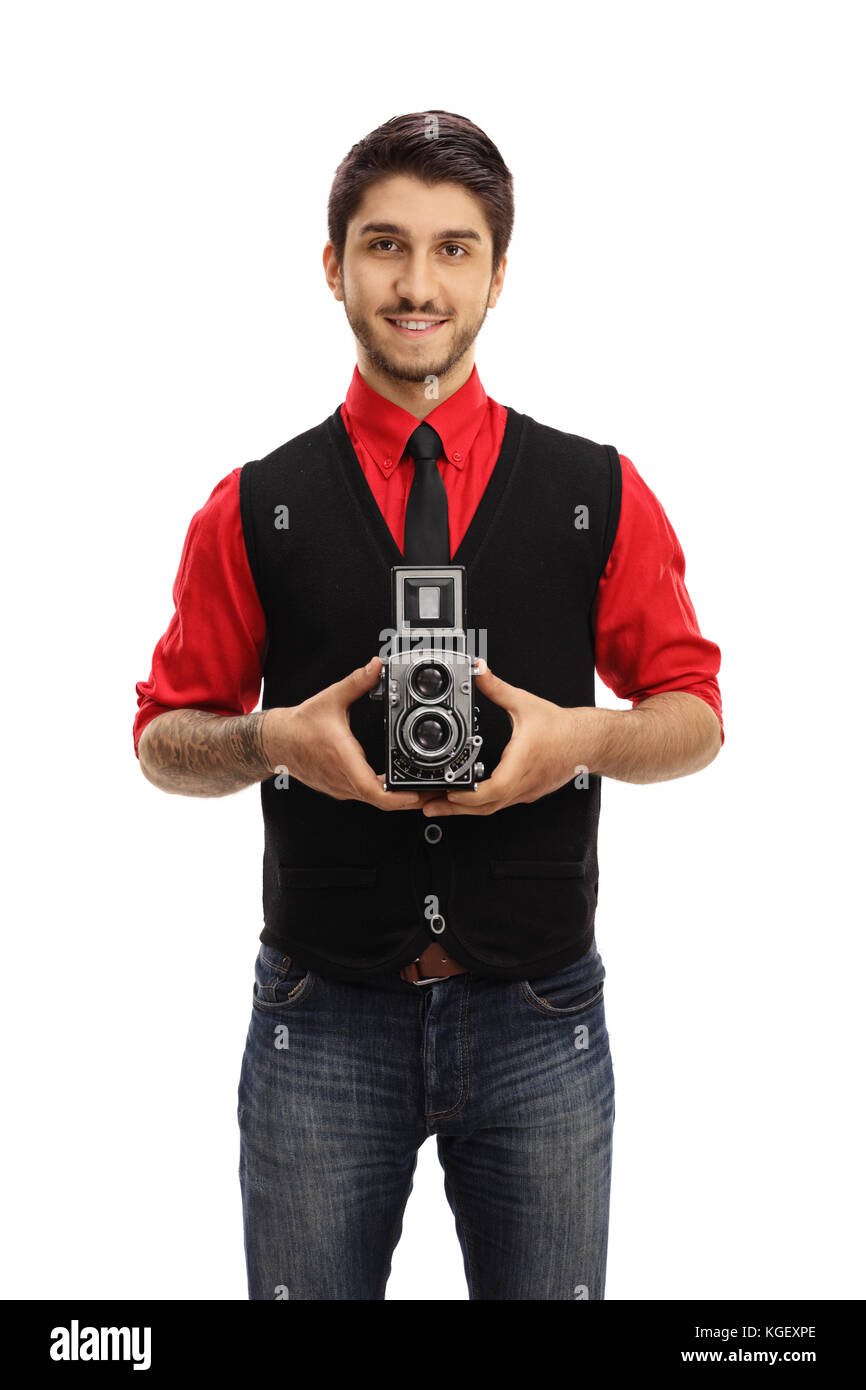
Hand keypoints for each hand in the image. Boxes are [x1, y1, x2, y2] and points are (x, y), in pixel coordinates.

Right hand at [263, 656, 427, 810]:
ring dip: (397, 798)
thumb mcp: (331, 698)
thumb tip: (375, 667)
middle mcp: (342, 777)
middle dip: (408, 798)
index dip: (397, 797)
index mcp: (342, 758)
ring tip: (419, 787)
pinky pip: (365, 795)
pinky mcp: (339, 787)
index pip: (372, 790)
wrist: (276, 741)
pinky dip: (382, 793)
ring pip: (373, 800)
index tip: (416, 793)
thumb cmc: (299, 726)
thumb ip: (357, 682)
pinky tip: (394, 784)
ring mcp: (340, 786)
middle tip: (431, 790)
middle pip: (380, 800)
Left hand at [420, 658, 589, 815]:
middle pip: (486, 807)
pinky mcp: (527, 792)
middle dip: (454, 808)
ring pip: (491, 809)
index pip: (495, 789)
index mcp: (522, 762)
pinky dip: (478, 805)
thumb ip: (497, 687)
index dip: (470, 796)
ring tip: (437, 806)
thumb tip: (478, 670)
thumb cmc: (563, 728)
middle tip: (427, 805)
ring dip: (463, 811)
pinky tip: (464, 801)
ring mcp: (526, 791)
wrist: (589, 742)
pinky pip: (499, 804)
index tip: (449, 792)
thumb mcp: (524, 703)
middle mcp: (524, 782)